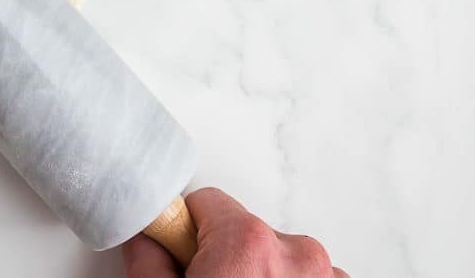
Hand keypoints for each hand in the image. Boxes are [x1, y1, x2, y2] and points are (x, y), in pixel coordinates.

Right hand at [123, 188, 346, 276]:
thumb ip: (149, 259)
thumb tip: (146, 238)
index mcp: (247, 242)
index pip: (205, 204)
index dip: (187, 237)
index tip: (185, 262)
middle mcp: (297, 252)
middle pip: (244, 231)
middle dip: (227, 260)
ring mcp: (328, 277)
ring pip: (280, 257)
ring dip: (263, 277)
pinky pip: (312, 277)